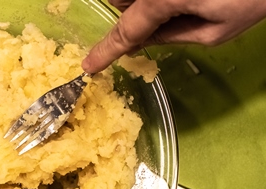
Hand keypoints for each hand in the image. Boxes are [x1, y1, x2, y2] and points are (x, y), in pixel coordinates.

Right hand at [82, 0, 265, 72]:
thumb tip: (142, 42)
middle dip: (133, 13)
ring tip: (182, 2)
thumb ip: (171, 37)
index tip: (88, 67)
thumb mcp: (215, 30)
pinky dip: (156, 0)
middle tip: (164, 19)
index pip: (125, 30)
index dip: (106, 51)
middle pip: (120, 1)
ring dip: (144, 2)